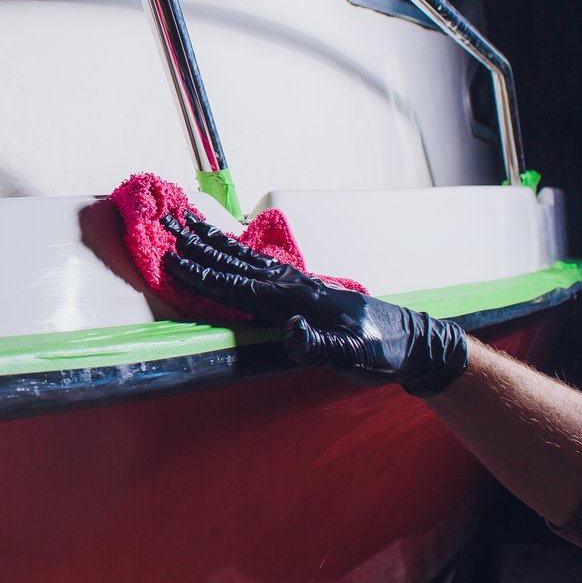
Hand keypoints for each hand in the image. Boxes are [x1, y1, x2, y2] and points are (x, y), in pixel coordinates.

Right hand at [161, 211, 467, 396]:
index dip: (208, 276)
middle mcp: (296, 286)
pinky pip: (261, 264)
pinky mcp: (304, 288)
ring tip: (188, 225)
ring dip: (215, 242)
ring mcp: (300, 283)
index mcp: (301, 301)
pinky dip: (238, 252)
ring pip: (247, 258)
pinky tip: (227, 247)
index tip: (175, 261)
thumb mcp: (355, 358)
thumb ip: (322, 346)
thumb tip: (290, 329)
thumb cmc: (381, 354)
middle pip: (239, 262)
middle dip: (201, 246)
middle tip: (169, 224)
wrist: (411, 340)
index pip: (244, 288)